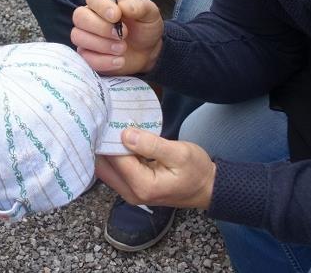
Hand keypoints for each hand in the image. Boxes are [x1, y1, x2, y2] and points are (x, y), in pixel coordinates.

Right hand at [70, 0, 163, 74]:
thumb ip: (139, 7)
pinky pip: (85, 58)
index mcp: (103, 1)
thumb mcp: (150, 14)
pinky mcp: (87, 55)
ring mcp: (86, 36)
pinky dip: (104, 61)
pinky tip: (119, 60)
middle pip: (80, 17)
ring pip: (79, 37)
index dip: (102, 6)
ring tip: (122, 48)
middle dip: (101, 27)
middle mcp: (90, 16)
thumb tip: (124, 6)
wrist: (146, 51)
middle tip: (121, 35)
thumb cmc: (144, 27)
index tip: (117, 15)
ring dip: (102, 45)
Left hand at [95, 128, 216, 210]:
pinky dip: (114, 155)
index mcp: (142, 185)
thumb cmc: (196, 170)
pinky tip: (119, 139)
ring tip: (113, 126)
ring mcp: (130, 193)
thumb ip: (152, 145)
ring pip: (107, 168)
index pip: (115, 158)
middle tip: (107, 120)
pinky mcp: (132, 188)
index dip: (111, 138)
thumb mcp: (180, 154)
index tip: (110, 118)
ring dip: (108, 149)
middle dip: (103, 144)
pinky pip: (115, 170)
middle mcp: (131, 193)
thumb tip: (126, 135)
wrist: (207, 188)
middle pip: (104, 166)